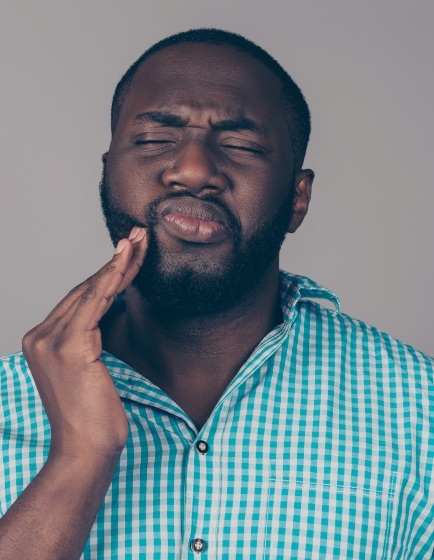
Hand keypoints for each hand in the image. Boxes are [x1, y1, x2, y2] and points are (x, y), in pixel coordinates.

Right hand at [22, 227, 147, 458]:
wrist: (86, 450)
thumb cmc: (94, 416)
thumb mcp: (90, 370)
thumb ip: (89, 338)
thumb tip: (110, 309)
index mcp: (42, 341)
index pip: (79, 299)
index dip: (106, 274)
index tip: (128, 253)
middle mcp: (40, 336)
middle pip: (85, 289)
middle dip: (115, 262)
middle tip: (139, 237)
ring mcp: (50, 339)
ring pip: (91, 290)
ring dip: (119, 262)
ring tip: (139, 240)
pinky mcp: (69, 346)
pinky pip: (95, 301)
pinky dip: (113, 276)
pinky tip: (127, 258)